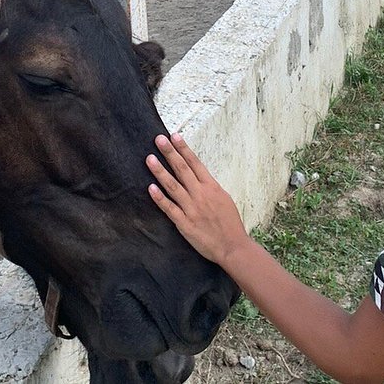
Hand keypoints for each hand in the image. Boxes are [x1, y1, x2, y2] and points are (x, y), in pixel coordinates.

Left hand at [146, 133, 250, 267]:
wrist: (233, 247)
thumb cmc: (230, 223)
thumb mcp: (224, 198)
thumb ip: (209, 187)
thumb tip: (198, 175)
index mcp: (212, 187)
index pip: (195, 163)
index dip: (184, 149)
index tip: (174, 136)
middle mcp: (201, 195)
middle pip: (182, 170)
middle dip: (170, 153)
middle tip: (158, 139)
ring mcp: (192, 209)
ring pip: (173, 186)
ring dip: (161, 171)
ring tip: (150, 158)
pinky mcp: (185, 224)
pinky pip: (170, 208)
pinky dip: (160, 198)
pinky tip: (151, 188)